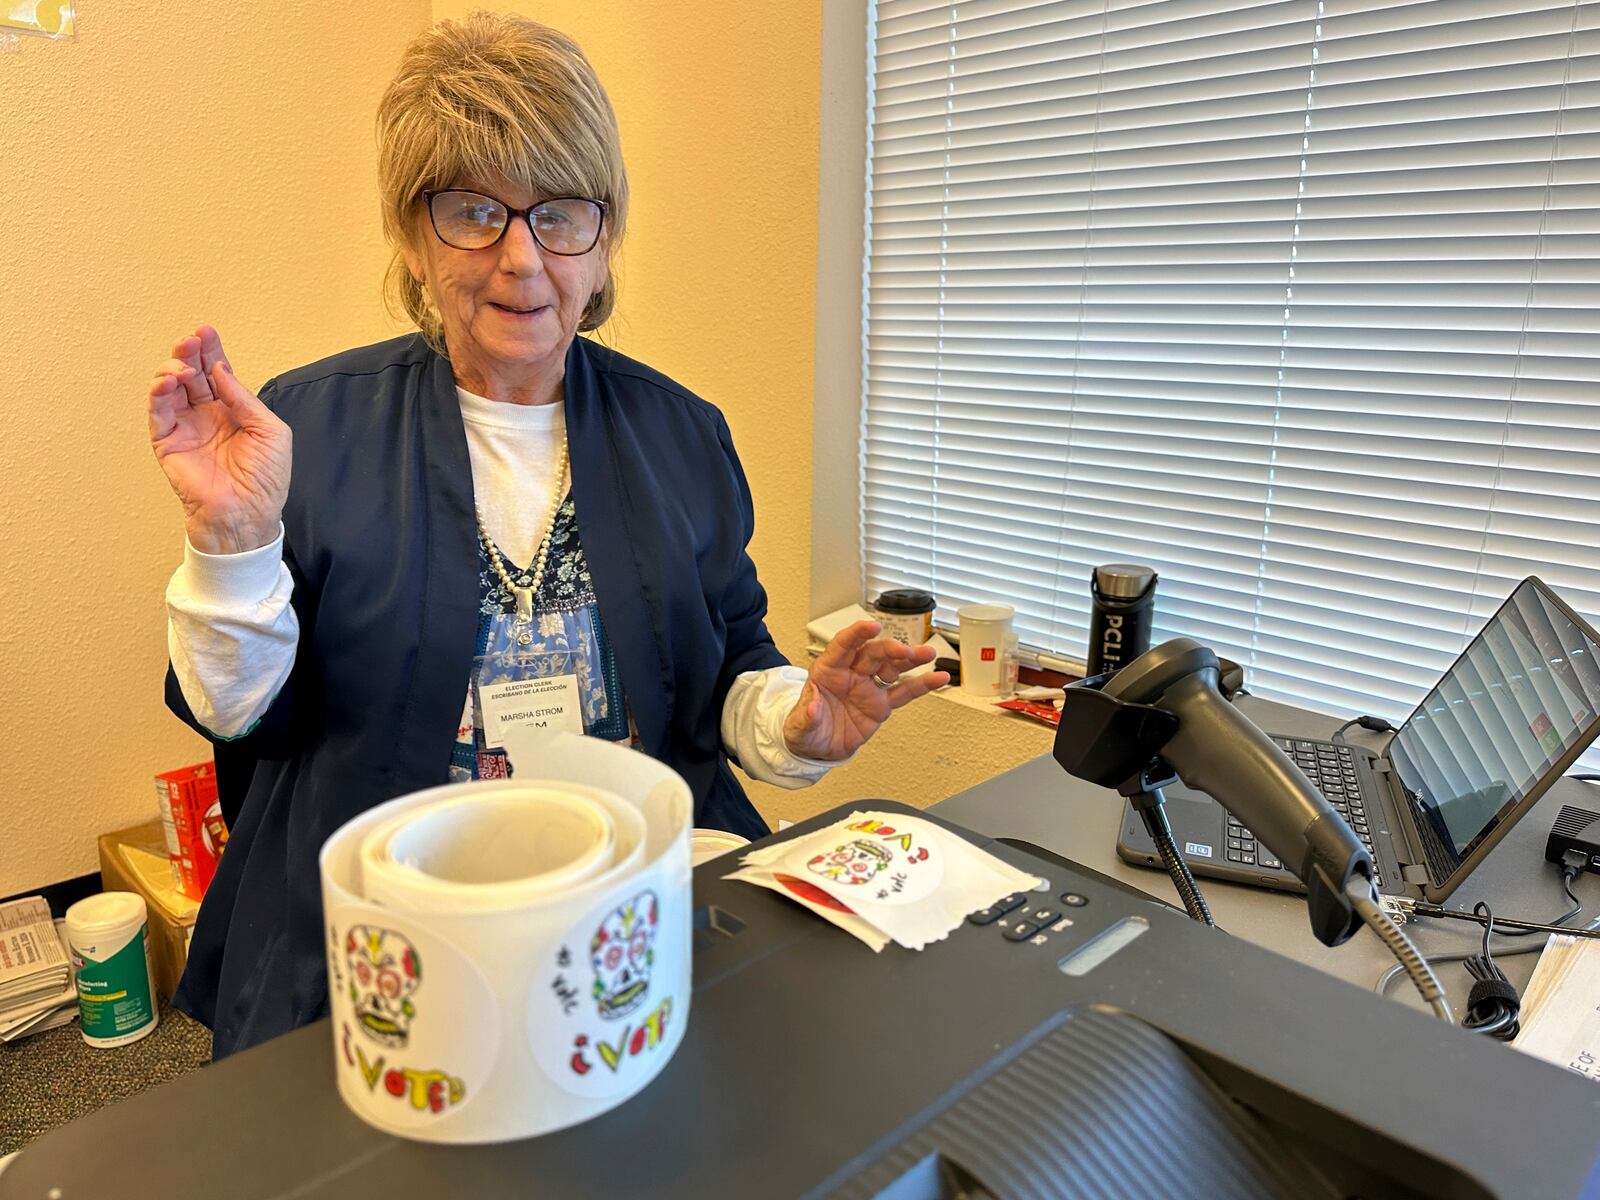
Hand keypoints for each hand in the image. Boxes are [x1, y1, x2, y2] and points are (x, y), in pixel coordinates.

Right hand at [147, 326, 290, 553]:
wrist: (248, 514)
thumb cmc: (266, 480)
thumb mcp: (271, 431)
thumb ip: (245, 399)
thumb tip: (221, 371)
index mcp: (233, 412)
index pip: (217, 374)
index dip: (211, 352)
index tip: (206, 331)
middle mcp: (206, 416)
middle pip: (191, 374)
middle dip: (189, 353)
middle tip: (191, 339)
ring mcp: (185, 428)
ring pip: (170, 388)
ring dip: (173, 368)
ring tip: (183, 364)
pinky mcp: (167, 442)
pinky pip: (157, 411)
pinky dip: (159, 392)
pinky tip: (171, 381)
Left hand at [782, 620, 949, 761]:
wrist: (817, 749)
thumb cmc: (805, 729)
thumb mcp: (798, 725)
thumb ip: (806, 715)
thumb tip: (812, 706)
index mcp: (828, 671)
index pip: (843, 645)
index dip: (857, 634)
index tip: (872, 627)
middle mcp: (851, 674)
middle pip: (873, 654)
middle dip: (890, 649)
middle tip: (904, 651)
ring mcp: (868, 688)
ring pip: (892, 667)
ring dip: (911, 659)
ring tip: (929, 653)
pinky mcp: (881, 704)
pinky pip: (904, 692)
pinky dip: (922, 685)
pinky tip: (938, 678)